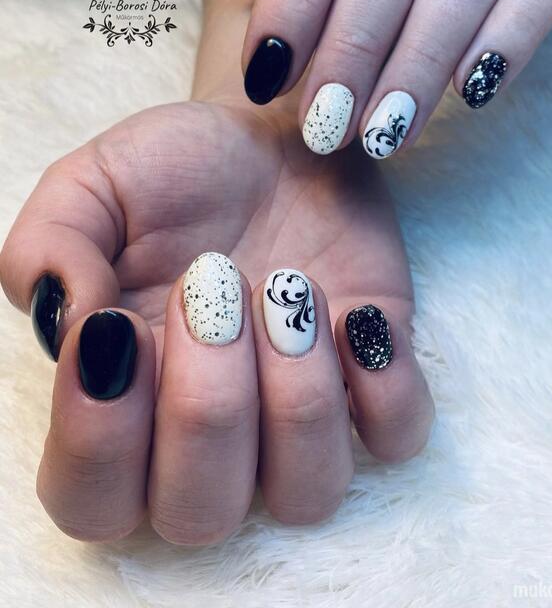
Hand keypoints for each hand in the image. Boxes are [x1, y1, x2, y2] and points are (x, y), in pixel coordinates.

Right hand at [0, 96, 432, 544]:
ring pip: (307, 494)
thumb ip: (50, 250)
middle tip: (212, 286)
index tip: (121, 322)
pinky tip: (356, 314)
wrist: (270, 142)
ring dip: (297, 395)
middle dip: (207, 401)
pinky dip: (387, 389)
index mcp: (124, 401)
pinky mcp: (376, 378)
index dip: (101, 434)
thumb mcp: (90, 187)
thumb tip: (75, 325)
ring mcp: (299, 414)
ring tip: (286, 287)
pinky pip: (399, 439)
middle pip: (202, 511)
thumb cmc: (176, 171)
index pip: (92, 498)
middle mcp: (211, 432)